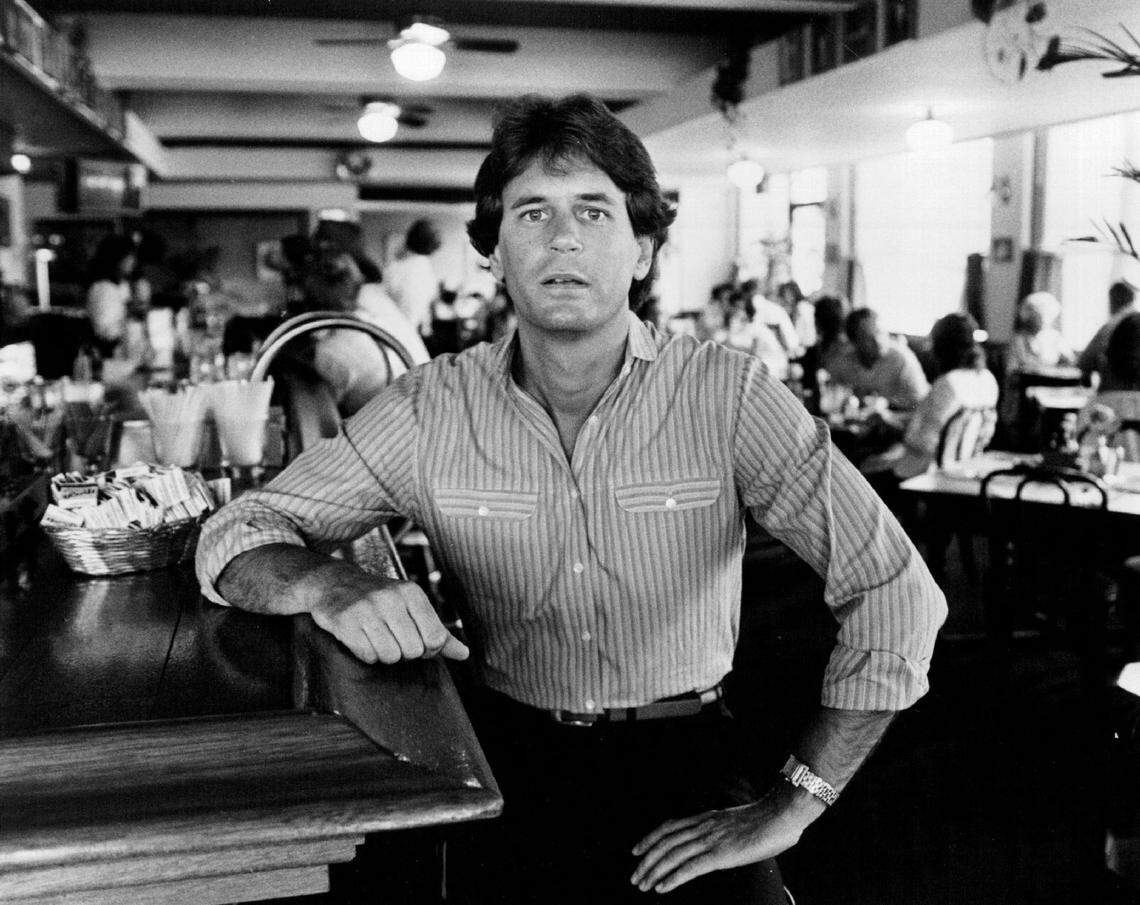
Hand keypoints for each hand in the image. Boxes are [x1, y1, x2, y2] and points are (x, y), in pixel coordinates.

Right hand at [309, 567, 468, 664]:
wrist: (334, 584)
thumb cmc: (380, 600)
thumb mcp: (412, 607)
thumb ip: (439, 631)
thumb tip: (465, 654)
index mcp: (412, 593)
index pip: (435, 638)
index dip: (427, 648)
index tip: (415, 639)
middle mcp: (391, 598)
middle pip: (414, 651)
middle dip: (404, 652)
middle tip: (392, 637)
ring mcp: (366, 609)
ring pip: (391, 656)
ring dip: (384, 655)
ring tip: (376, 637)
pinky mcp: (345, 622)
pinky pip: (368, 656)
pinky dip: (366, 655)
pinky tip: (361, 639)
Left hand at [630, 787, 820, 893]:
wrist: (780, 814)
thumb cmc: (768, 819)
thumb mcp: (738, 822)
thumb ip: (725, 831)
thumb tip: (725, 841)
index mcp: (706, 818)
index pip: (669, 827)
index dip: (650, 839)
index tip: (637, 850)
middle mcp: (703, 827)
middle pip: (665, 842)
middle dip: (646, 860)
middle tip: (634, 875)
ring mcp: (710, 840)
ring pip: (672, 855)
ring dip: (654, 870)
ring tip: (642, 884)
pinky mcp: (720, 855)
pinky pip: (690, 868)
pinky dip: (672, 878)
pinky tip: (661, 887)